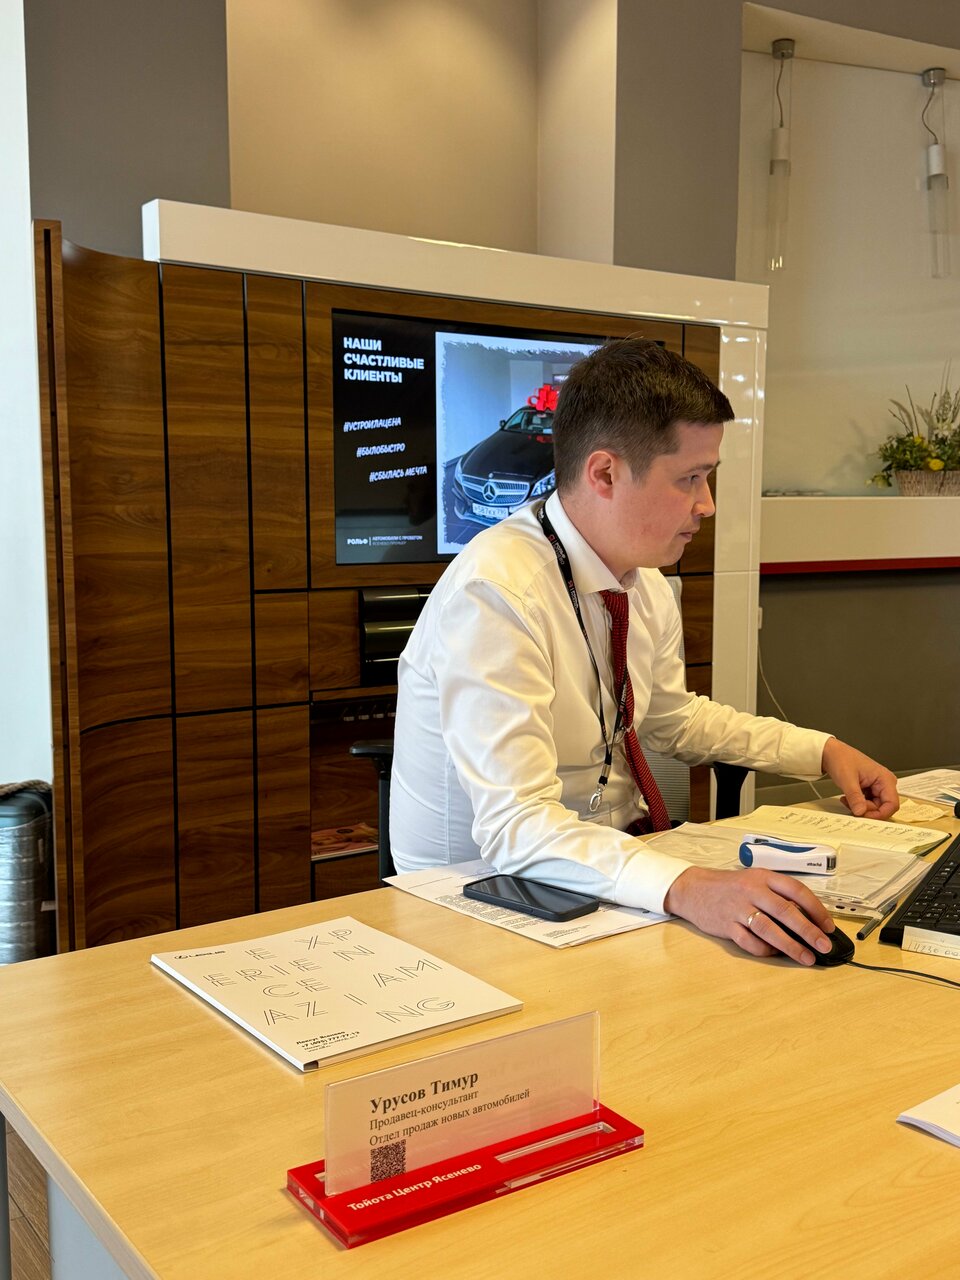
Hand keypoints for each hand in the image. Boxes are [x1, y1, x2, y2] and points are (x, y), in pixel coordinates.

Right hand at [663, 865, 835, 964]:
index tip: (828, 926)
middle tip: (824, 946)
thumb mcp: (754, 880)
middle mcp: (751, 891)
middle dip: (809, 931)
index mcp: (763, 877)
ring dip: (791, 946)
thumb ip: (777, 894)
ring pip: (769, 929)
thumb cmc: (729, 887)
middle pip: (785, 911)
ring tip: (807, 957)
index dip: (816, 909)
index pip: (796, 890)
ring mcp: (738, 909)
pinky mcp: (726, 925)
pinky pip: (750, 942)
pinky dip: (765, 950)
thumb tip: (807, 917)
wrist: (692, 889)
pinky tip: (774, 952)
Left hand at [820, 738, 898, 819]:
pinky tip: (848, 798)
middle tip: (851, 805)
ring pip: (874, 807)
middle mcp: (884, 783)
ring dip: (860, 808)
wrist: (832, 753)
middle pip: (882, 808)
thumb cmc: (842, 758)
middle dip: (866, 810)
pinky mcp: (870, 790)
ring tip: (847, 799)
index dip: (880, 814)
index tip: (865, 816)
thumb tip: (860, 812)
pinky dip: (857, 805)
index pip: (892, 804)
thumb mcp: (847, 779)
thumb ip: (855, 797)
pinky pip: (867, 804)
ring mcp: (877, 787)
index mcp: (885, 779)